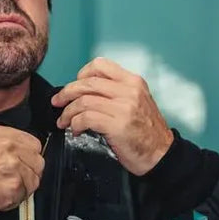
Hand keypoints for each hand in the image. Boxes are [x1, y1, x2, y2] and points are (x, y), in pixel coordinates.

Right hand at [0, 126, 44, 216]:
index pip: (35, 145)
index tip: (22, 164)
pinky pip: (24, 196)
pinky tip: (0, 196)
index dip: (29, 157)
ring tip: (4, 188)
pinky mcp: (14, 187)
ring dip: (22, 188)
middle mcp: (12, 148)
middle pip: (38, 163)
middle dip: (29, 173)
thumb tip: (22, 150)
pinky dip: (14, 200)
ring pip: (34, 181)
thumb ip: (6, 142)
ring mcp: (15, 168)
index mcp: (6, 135)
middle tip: (14, 179)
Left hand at [52, 58, 173, 175]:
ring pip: (84, 101)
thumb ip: (116, 93)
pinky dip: (75, 124)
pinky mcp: (117, 125)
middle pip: (87, 83)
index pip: (101, 66)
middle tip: (57, 102)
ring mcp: (124, 107)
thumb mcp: (137, 102)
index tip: (74, 86)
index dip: (81, 74)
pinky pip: (86, 118)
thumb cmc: (146, 132)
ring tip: (63, 121)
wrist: (161, 154)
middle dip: (66, 93)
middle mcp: (129, 91)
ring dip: (68, 112)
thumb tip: (86, 92)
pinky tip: (75, 130)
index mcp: (133, 82)